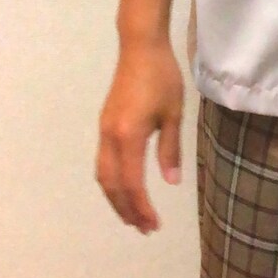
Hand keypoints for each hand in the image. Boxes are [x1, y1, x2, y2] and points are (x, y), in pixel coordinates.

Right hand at [95, 37, 184, 233]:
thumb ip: (170, 150)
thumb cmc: (163, 78)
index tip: (153, 225)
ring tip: (133, 215)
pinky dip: (112, 182)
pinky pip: (103, 162)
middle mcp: (110, 137)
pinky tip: (125, 188)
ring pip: (103, 175)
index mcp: (128, 136)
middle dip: (126, 209)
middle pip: (112, 184)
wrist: (140, 48)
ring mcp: (104, 131)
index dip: (141, 207)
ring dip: (116, 198)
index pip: (132, 183)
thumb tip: (171, 182)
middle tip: (144, 228)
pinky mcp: (105, 125)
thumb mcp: (174, 115)